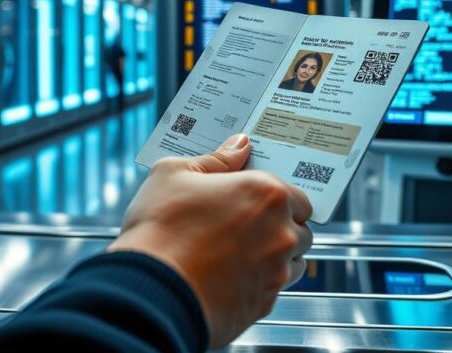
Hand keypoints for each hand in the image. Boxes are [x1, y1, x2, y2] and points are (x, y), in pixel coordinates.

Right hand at [109, 134, 312, 347]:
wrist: (150, 289)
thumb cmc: (160, 227)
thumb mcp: (175, 173)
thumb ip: (216, 159)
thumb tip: (239, 146)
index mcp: (267, 194)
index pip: (298, 196)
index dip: (278, 200)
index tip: (258, 202)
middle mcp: (281, 233)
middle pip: (301, 230)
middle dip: (282, 228)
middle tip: (248, 228)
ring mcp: (276, 272)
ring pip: (293, 264)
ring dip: (276, 258)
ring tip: (240, 255)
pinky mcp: (264, 304)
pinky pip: (272, 291)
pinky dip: (258, 285)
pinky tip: (230, 279)